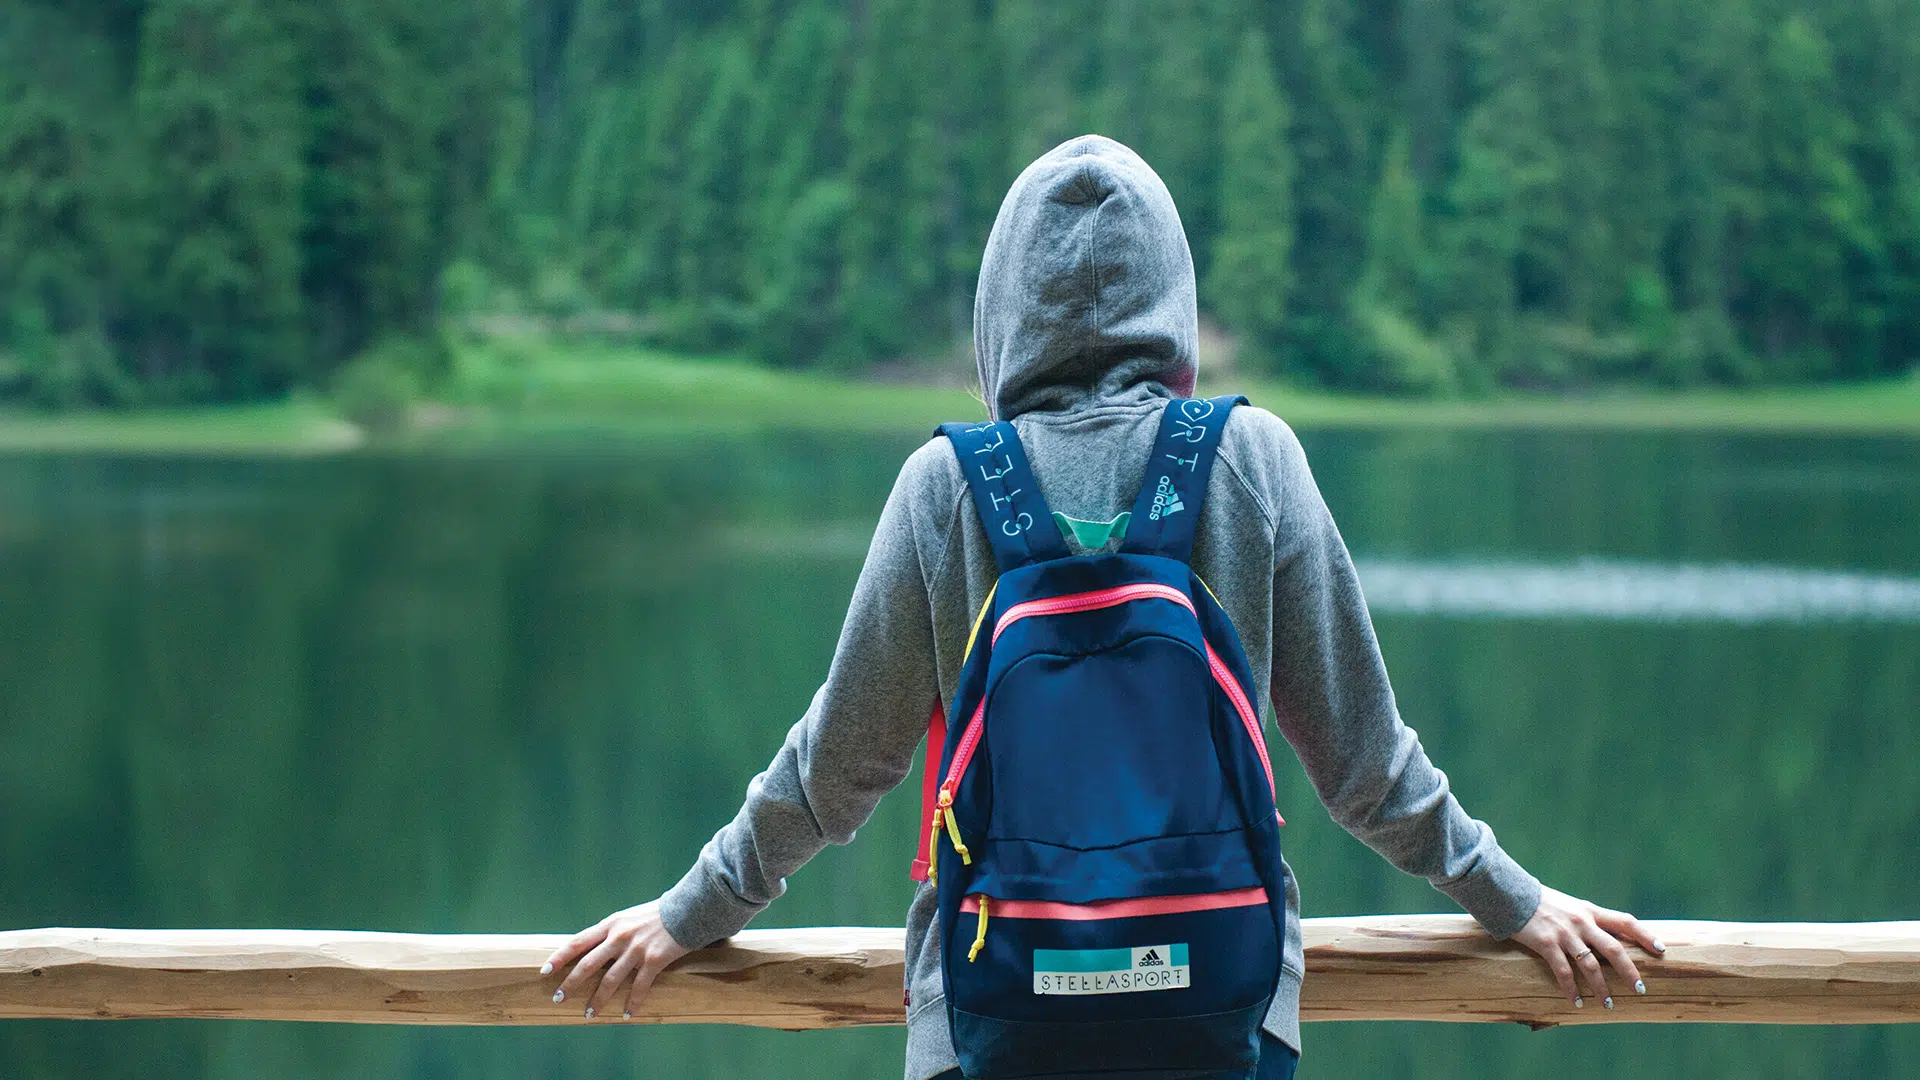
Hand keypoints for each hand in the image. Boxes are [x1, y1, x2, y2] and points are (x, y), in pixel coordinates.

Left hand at [541, 899, 691, 1019]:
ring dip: (598, 999)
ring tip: (589, 1014)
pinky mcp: (654, 960)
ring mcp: (636, 949)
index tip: (544, 971)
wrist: (687, 909)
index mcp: (610, 924)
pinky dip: (632, 1002)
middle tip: (558, 999)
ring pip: (610, 980)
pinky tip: (627, 1014)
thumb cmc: (657, 914)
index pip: (577, 942)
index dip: (559, 957)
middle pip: (587, 964)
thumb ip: (612, 932)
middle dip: (570, 984)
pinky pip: (639, 986)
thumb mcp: (628, 917)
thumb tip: (593, 949)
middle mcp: (619, 937)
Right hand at [1510, 885, 1665, 1008]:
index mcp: (1590, 911)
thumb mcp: (1571, 906)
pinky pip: (1563, 972)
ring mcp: (1564, 933)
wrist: (1511, 894)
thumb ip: (1589, 920)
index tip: (1661, 950)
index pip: (1625, 921)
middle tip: (1640, 989)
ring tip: (1607, 1004)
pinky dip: (1571, 989)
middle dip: (1629, 971)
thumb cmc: (1542, 903)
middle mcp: (1582, 922)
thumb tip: (1610, 938)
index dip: (1645, 935)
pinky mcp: (1546, 944)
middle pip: (1614, 949)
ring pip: (1590, 965)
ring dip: (1601, 988)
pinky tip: (1576, 1002)